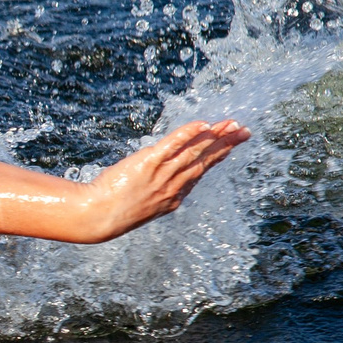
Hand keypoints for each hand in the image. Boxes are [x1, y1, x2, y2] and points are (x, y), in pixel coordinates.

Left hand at [78, 120, 251, 240]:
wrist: (98, 217)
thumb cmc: (112, 211)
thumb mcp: (142, 205)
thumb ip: (157, 191)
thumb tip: (164, 180)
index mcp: (174, 196)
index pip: (200, 171)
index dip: (217, 156)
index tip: (230, 145)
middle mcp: (173, 186)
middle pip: (204, 160)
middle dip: (226, 144)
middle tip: (244, 131)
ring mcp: (162, 175)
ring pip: (194, 152)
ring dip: (214, 136)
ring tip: (231, 124)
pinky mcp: (148, 164)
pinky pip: (172, 146)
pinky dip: (188, 134)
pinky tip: (202, 125)